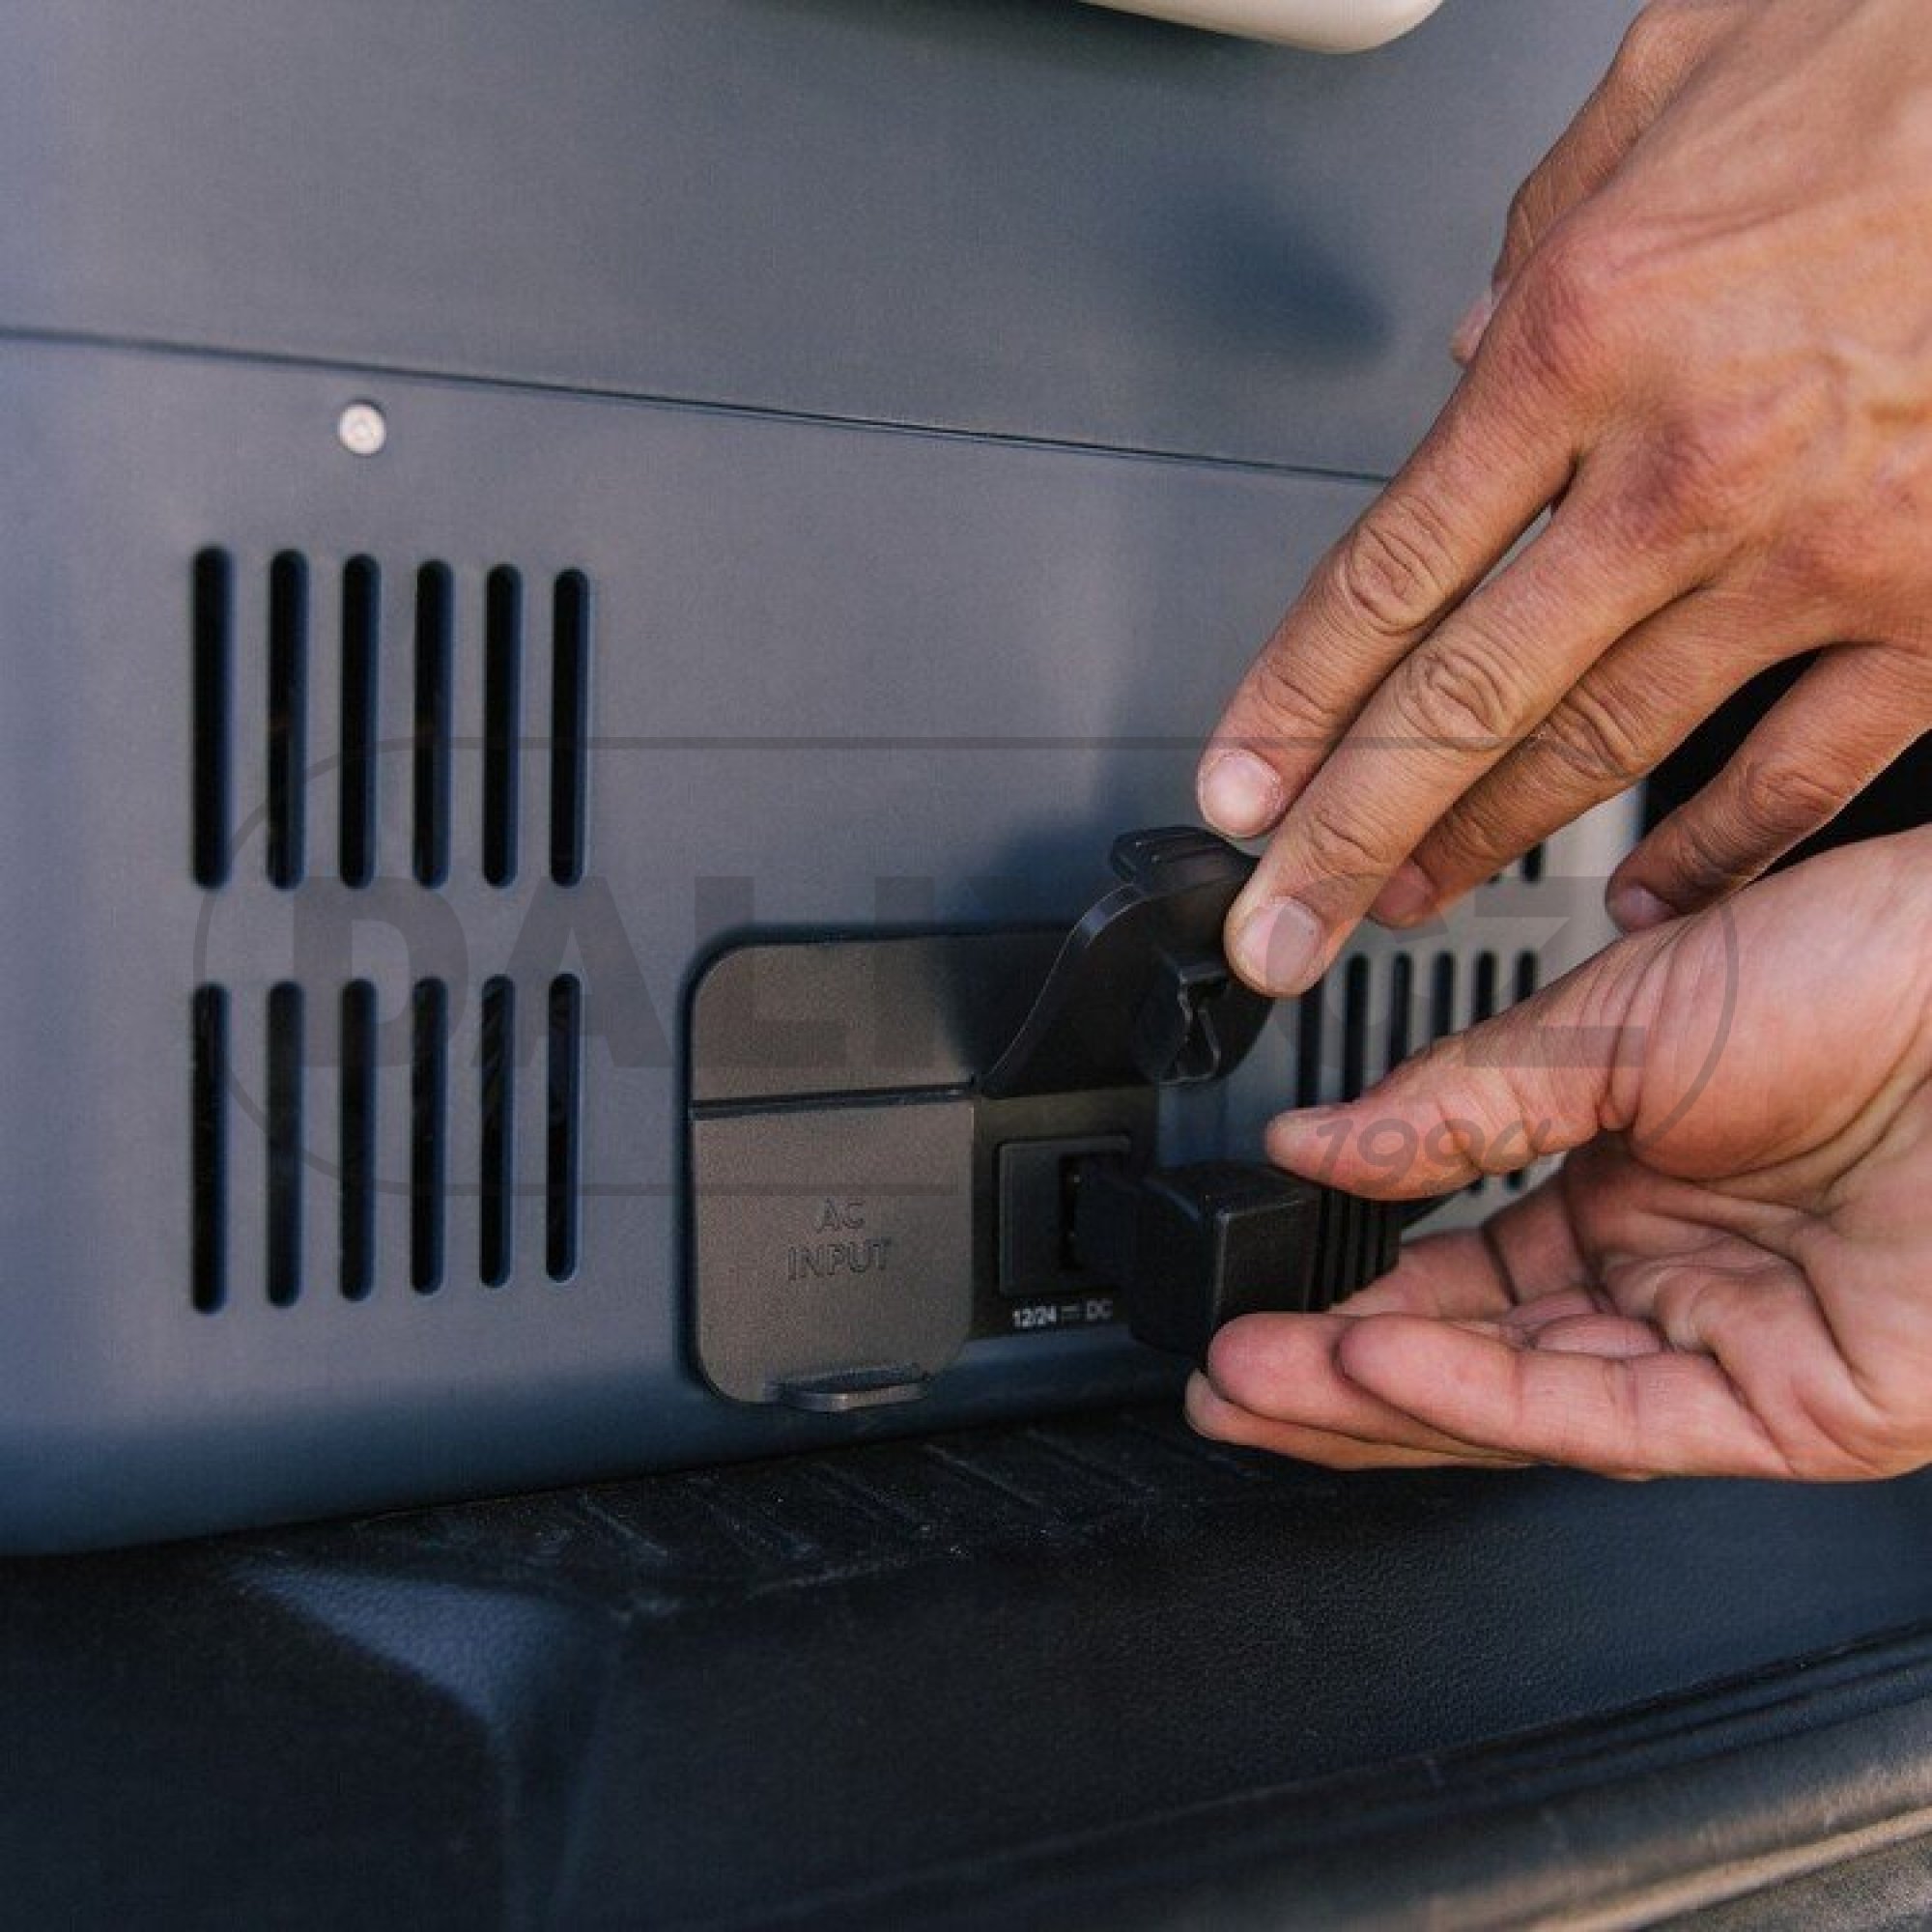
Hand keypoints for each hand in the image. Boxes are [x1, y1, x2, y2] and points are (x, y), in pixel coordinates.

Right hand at [1187, 831, 1931, 1479]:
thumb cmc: (1886, 966)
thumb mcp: (1621, 1017)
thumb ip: (1457, 1101)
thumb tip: (1314, 1137)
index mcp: (1630, 1171)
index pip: (1458, 1266)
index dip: (1350, 1286)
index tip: (1257, 1286)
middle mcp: (1674, 1269)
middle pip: (1473, 1355)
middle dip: (1336, 1372)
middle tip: (1223, 1373)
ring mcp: (1734, 1342)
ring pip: (1527, 1403)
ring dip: (1381, 1398)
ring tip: (1257, 1382)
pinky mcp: (1800, 1406)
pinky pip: (1612, 1417)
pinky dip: (1484, 1397)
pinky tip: (1378, 1367)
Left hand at [1198, 0, 1931, 996]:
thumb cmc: (1903, 53)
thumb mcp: (1669, 87)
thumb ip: (1544, 241)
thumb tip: (1472, 357)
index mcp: (1592, 335)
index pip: (1386, 574)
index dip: (1292, 704)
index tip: (1238, 790)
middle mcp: (1689, 463)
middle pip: (1463, 699)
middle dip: (1348, 832)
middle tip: (1275, 925)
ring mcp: (1820, 549)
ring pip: (1606, 748)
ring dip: (1487, 844)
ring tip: (1404, 905)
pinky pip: (1805, 768)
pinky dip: (1715, 849)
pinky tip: (1642, 898)